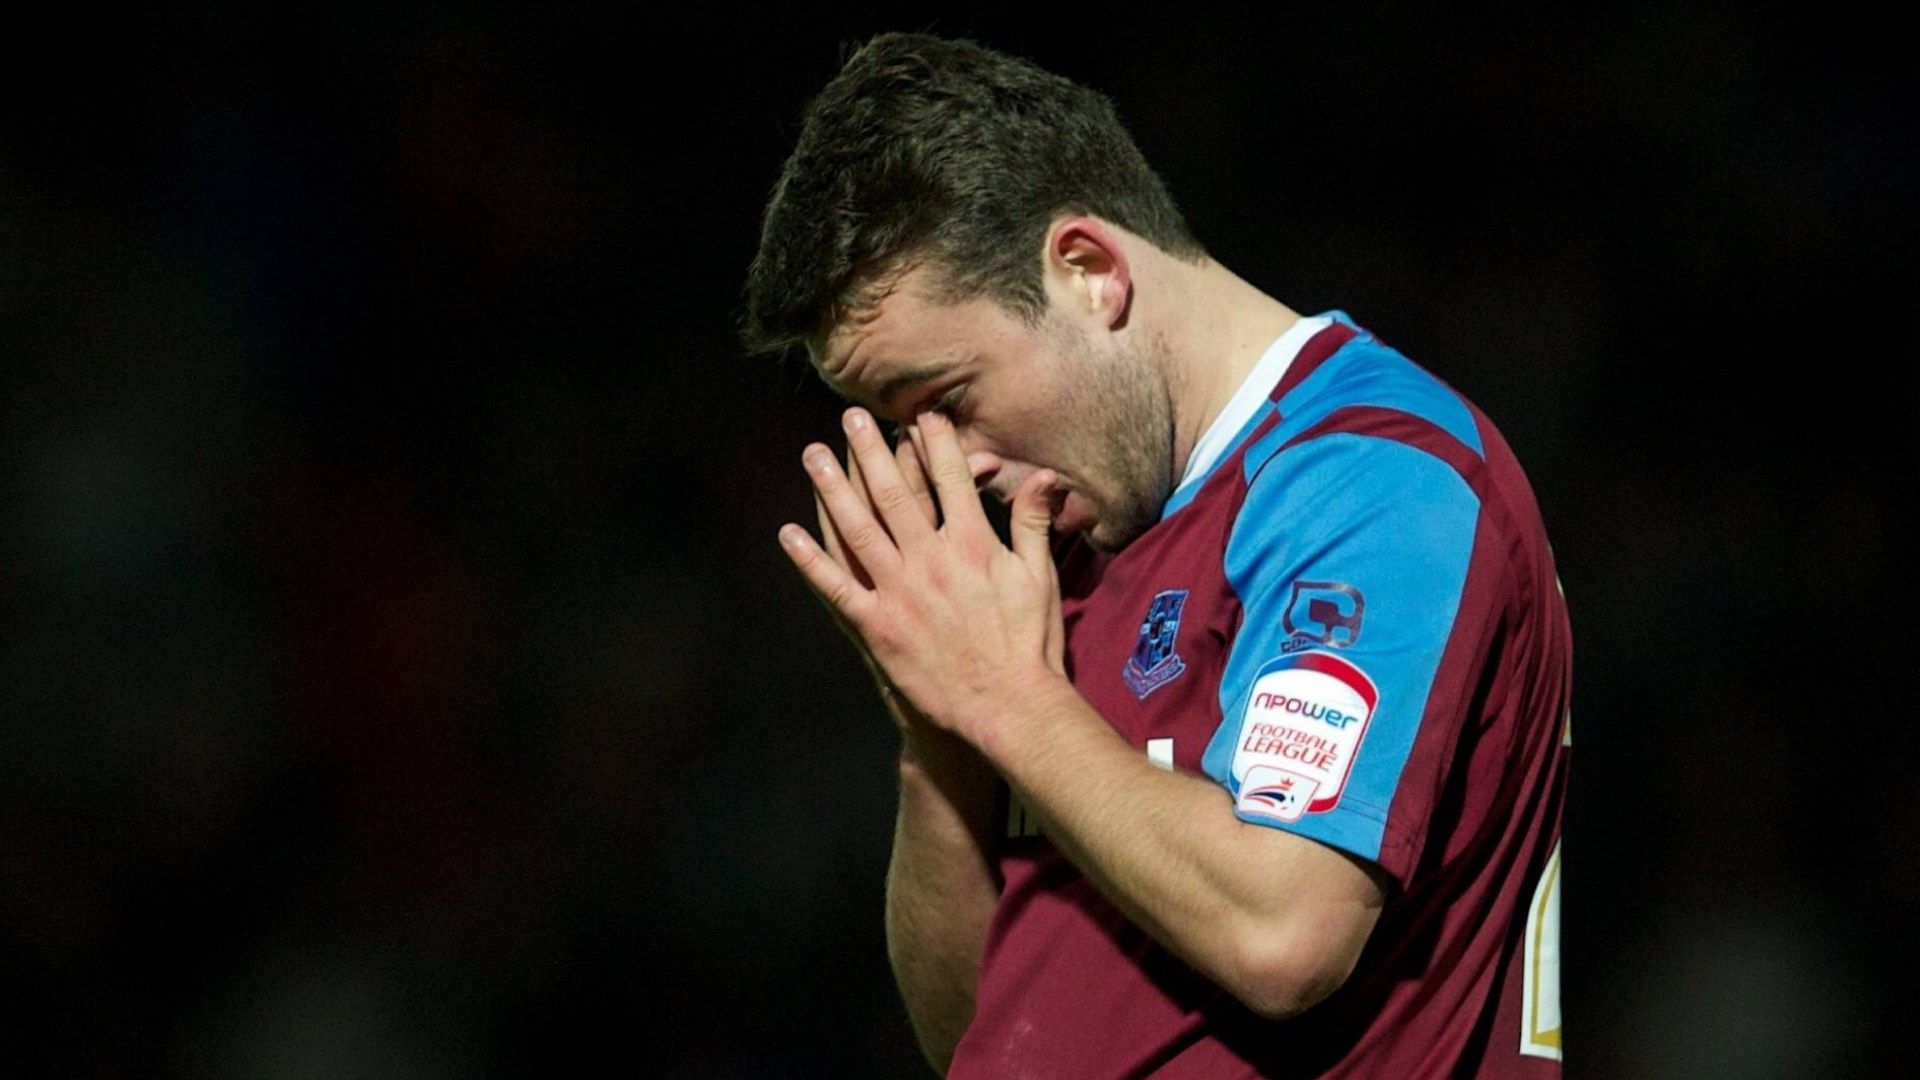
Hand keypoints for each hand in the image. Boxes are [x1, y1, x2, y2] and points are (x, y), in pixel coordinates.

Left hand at [781, 407, 1066, 750]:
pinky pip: (835, 588)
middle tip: (850, 417)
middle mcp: (930, 559)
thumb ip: (1033, 521)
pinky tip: (788, 534)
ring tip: (813, 455)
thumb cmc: (1030, 642)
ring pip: (857, 528)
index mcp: (971, 543)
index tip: (915, 414)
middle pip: (894, 491)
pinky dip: (809, 560)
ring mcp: (899, 593)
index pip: (948, 476)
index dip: (931, 441)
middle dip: (870, 450)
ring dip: (831, 489)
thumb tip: (1044, 475)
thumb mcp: (1039, 575)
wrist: (1010, 706)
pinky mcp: (877, 627)